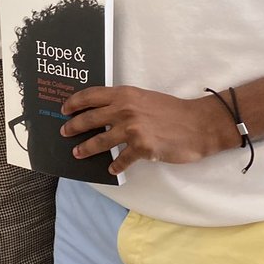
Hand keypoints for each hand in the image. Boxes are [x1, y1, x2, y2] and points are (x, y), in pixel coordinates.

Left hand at [60, 85, 237, 175]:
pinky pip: (122, 159)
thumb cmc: (173, 110)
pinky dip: (116, 165)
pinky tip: (111, 169)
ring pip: (100, 141)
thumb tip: (104, 111)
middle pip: (90, 118)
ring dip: (86, 148)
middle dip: (74, 127)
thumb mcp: (144, 98)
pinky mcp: (142, 147)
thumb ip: (124, 102)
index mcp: (124, 94)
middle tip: (65, 132)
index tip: (64, 109)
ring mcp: (132, 129)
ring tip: (78, 153)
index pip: (90, 96)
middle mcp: (124, 109)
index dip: (74, 103)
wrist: (198, 124)